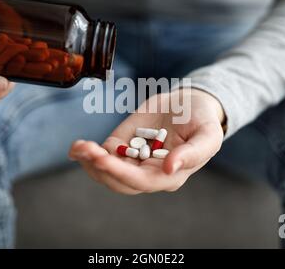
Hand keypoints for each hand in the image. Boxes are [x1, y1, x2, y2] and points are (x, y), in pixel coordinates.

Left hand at [69, 88, 224, 194]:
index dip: (121, 173)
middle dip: (101, 168)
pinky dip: (88, 153)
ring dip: (90, 162)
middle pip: (119, 181)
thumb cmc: (203, 120)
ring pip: (107, 172)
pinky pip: (103, 155)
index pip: (142, 181)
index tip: (103, 159)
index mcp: (169, 175)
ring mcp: (134, 160)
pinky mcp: (123, 145)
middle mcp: (149, 173)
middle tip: (87, 149)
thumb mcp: (207, 135)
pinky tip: (77, 147)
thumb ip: (193, 153)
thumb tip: (170, 168)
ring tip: (79, 147)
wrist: (189, 102)